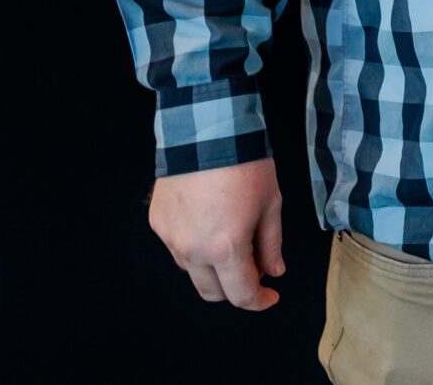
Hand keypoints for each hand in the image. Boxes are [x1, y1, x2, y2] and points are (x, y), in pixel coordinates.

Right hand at [149, 159, 284, 310]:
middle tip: (254, 269)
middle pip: (212, 292)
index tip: (270, 297)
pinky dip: (195, 246)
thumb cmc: (246, 166)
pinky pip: (177, 248)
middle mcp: (192, 251)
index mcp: (225, 249)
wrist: (206, 132)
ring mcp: (170, 239)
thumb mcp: (271, 204)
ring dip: (213, 268)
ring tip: (231, 239)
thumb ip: (271, 244)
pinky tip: (209, 223)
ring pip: (193, 271)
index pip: (240, 294)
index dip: (258, 301)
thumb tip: (274, 272)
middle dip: (235, 289)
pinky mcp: (157, 224)